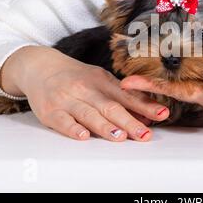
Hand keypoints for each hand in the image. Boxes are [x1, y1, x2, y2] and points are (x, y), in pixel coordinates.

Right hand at [0, 46, 168, 140]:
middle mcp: (86, 89)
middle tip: (144, 134)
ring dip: (104, 126)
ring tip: (120, 136)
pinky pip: (62, 121)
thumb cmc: (76, 77)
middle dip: (130, 121)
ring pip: (88, 114)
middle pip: (110, 107)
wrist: (40, 66)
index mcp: (102, 81)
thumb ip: (123, 97)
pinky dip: (73, 128)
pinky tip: (83, 135)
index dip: (145, 106)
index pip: (127, 96)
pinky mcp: (50, 111)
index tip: (162, 114)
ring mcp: (67, 99)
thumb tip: (147, 114)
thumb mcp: (101, 80)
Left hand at [121, 76, 202, 129]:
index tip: (131, 84)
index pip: (179, 93)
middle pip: (174, 90)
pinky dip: (181, 75)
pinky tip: (173, 71)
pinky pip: (199, 80)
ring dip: (161, 81)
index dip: (154, 88)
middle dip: (149, 85)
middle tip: (124, 79)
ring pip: (183, 85)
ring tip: (140, 75)